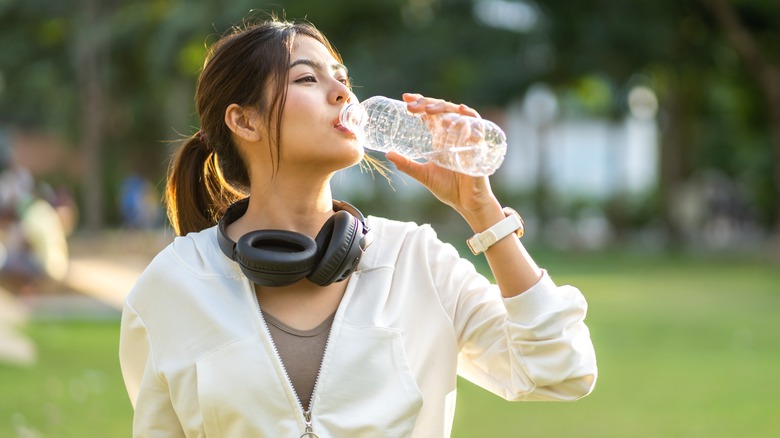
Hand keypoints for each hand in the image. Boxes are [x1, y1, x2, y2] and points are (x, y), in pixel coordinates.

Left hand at [386, 93, 501, 218]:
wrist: (466, 203)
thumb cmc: (448, 188)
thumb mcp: (424, 175)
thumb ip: (407, 164)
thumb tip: (388, 154)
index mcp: (441, 138)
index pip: (431, 114)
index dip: (420, 102)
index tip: (405, 98)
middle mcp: (454, 134)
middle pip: (443, 109)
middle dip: (428, 103)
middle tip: (412, 106)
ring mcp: (466, 138)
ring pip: (458, 114)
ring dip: (445, 109)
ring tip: (430, 111)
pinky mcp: (478, 146)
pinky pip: (478, 126)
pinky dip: (470, 118)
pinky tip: (462, 112)